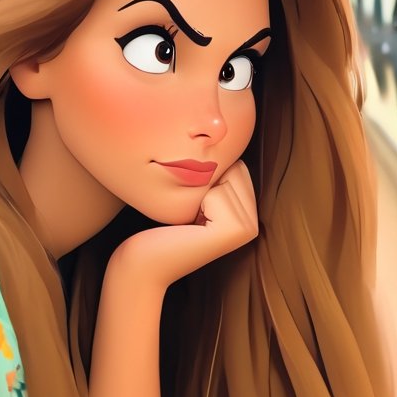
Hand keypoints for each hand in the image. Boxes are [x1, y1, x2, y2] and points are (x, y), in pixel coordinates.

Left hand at [107, 160, 258, 291]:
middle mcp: (253, 224)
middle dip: (204, 183)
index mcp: (248, 214)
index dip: (206, 178)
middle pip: (234, 168)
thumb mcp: (192, 197)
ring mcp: (247, 229)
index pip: (236, 165)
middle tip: (188, 217)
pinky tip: (186, 228)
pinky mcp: (234, 232)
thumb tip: (218, 132)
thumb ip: (213, 175)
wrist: (142, 264)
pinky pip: (215, 192)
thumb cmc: (160, 228)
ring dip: (197, 193)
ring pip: (225, 177)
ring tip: (187, 222)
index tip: (192, 209)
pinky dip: (193, 203)